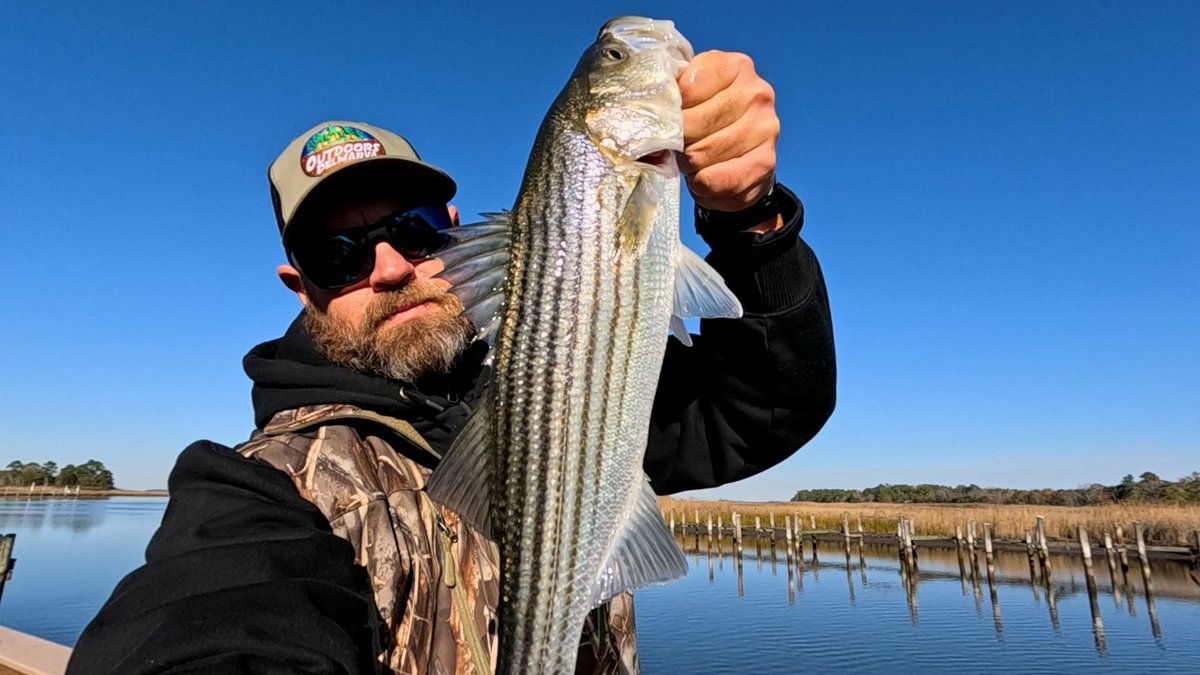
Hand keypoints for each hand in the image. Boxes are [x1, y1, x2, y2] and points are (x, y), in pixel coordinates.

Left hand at [678, 50, 778, 212]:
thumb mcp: (692, 96)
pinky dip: (700, 183)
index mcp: (736, 66)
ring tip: (692, 160)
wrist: (741, 161)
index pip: (688, 87)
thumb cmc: (709, 123)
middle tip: (678, 145)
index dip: (670, 109)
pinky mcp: (764, 163)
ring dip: (688, 163)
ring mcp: (765, 128)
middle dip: (678, 140)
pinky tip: (703, 177)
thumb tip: (649, 114)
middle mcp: (757, 93)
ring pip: (702, 153)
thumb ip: (674, 94)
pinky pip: (714, 179)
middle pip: (695, 122)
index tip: (669, 118)